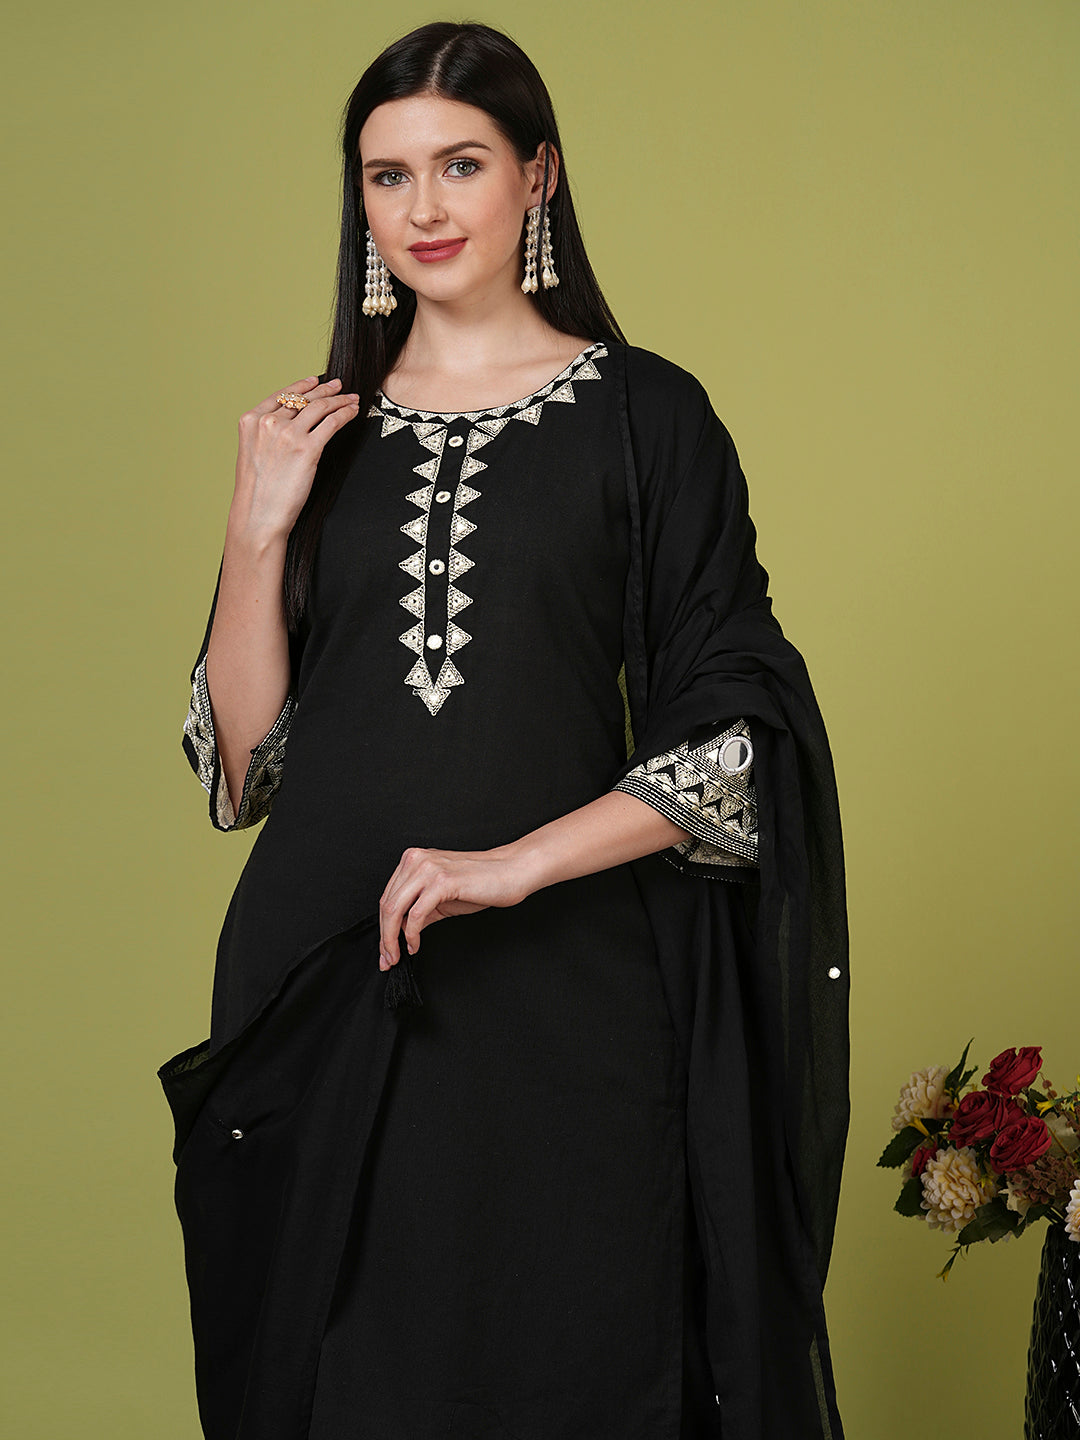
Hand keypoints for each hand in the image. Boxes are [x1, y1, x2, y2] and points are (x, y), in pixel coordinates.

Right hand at [231, 374, 360, 539]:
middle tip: (339, 386)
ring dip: (339, 400)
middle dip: (325, 389)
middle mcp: (268, 422)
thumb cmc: (257, 494)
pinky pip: (332, 423)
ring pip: (320, 407)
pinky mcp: (307, 448)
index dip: (301, 386)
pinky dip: (345, 414)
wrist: (258, 516)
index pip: (281, 395)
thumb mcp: (253, 455)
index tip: (315, 381)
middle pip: (302, 398)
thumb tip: (289, 427)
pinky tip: (353, 412)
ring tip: (352, 399)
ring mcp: (287, 434)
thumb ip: (266, 436)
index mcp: (250, 421)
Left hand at [377, 845, 534, 969]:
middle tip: (387, 959)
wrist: (510, 872)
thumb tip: (400, 932)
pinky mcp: (442, 882)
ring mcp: (428, 869)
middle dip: (384, 937)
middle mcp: (416, 861)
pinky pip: (416, 915)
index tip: (385, 949)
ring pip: (395, 909)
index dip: (383, 927)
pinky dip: (411, 935)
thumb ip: (418, 910)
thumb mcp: (441, 897)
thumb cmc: (481, 882)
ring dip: (392, 939)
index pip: (387, 897)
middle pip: (386, 904)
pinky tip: (415, 945)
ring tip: (397, 956)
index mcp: (413, 860)